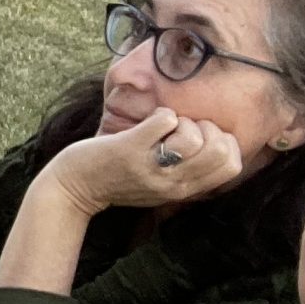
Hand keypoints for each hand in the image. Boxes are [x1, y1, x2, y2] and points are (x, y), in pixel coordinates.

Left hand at [45, 107, 243, 215]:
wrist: (72, 188)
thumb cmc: (119, 179)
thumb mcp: (162, 184)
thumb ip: (189, 171)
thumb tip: (219, 142)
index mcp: (184, 190)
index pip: (232, 166)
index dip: (225, 144)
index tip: (202, 139)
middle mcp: (172, 183)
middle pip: (221, 151)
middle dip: (209, 129)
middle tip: (183, 130)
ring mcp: (150, 167)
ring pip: (194, 139)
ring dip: (184, 121)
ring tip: (164, 127)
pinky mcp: (129, 151)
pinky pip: (164, 122)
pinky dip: (161, 113)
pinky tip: (149, 121)